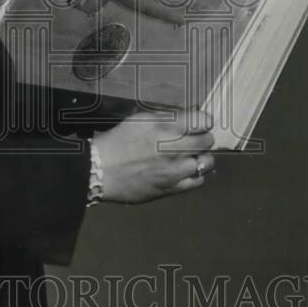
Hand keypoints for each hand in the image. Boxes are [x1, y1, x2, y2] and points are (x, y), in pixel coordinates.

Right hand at [92, 108, 214, 204]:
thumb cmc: (117, 143)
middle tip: (193, 138)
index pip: (202, 120)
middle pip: (207, 140)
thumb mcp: (140, 119)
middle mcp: (173, 148)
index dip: (203, 120)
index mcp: (164, 127)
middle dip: (202, 137)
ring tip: (191, 155)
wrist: (100, 170)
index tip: (200, 122)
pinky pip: (198, 181)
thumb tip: (186, 118)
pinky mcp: (172, 188)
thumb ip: (166, 118)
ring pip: (206, 161)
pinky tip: (185, 170)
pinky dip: (196, 174)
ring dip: (201, 156)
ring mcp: (174, 170)